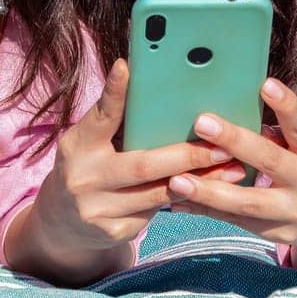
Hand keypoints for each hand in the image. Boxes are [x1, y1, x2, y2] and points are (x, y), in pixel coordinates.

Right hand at [24, 59, 243, 258]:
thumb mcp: (89, 142)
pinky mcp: (115, 231)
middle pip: (143, 165)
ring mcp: (98, 209)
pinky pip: (159, 213)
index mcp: (78, 146)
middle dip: (188, 155)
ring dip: (200, 180)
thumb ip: (115, 120)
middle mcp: (84, 178)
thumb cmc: (88, 167)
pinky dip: (188, 198)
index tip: (127, 66)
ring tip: (234, 167)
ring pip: (159, 193)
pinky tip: (214, 190)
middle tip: (224, 145)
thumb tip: (150, 82)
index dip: (113, 92)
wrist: (62, 223)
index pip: (99, 116)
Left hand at [166, 78, 296, 272]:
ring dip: (210, 192)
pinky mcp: (279, 234)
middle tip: (202, 122)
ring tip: (178, 180)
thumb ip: (285, 131)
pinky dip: (207, 211)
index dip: (286, 106)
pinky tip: (178, 202)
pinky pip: (238, 222)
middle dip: (235, 142)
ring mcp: (295, 213)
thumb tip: (238, 107)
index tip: (265, 84)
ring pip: (249, 203)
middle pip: (271, 162)